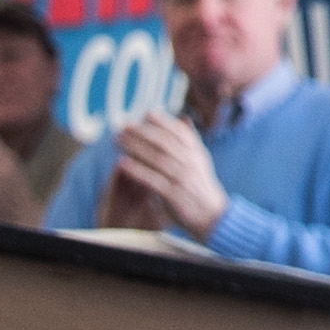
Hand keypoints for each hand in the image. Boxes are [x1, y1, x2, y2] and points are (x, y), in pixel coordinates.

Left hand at [106, 114, 227, 238]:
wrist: (212, 215)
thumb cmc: (201, 186)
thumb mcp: (200, 160)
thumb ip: (191, 140)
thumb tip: (184, 117)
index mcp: (196, 152)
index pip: (178, 132)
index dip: (162, 122)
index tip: (145, 114)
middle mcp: (190, 163)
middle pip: (163, 142)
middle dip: (142, 132)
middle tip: (123, 126)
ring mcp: (182, 178)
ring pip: (156, 158)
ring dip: (135, 147)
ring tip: (118, 141)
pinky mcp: (173, 195)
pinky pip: (152, 179)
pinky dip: (136, 170)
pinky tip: (122, 163)